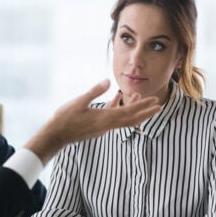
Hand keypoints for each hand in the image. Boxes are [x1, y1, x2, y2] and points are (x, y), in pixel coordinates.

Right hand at [25, 79, 160, 164]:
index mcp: (104, 119)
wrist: (56, 135)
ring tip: (141, 99)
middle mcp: (106, 125)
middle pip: (131, 120)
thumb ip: (94, 92)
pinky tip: (118, 99)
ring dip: (134, 111)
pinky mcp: (97, 127)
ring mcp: (102, 127)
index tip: (155, 102)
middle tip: (159, 106)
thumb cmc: (65, 118)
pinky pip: (114, 119)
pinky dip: (119, 110)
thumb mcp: (79, 102)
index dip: (143, 106)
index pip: (129, 112)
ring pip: (124, 120)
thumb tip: (108, 81)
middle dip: (146, 113)